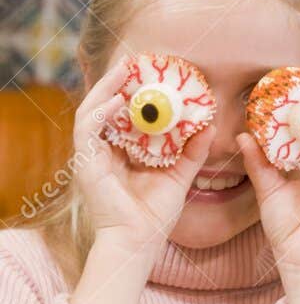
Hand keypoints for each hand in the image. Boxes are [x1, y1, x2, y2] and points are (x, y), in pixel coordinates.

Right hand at [72, 58, 217, 261]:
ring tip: (123, 70)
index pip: (122, 115)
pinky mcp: (85, 164)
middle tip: (133, 61)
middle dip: (116, 82)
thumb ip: (191, 151)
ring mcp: (91, 157)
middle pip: (104, 108)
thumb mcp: (179, 176)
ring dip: (105, 88)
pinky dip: (100, 111)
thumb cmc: (155, 216)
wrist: (138, 242)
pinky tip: (117, 100)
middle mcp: (103, 152)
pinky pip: (87, 129)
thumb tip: (209, 125)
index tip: (148, 71)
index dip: (130, 91)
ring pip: (91, 112)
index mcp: (121, 153)